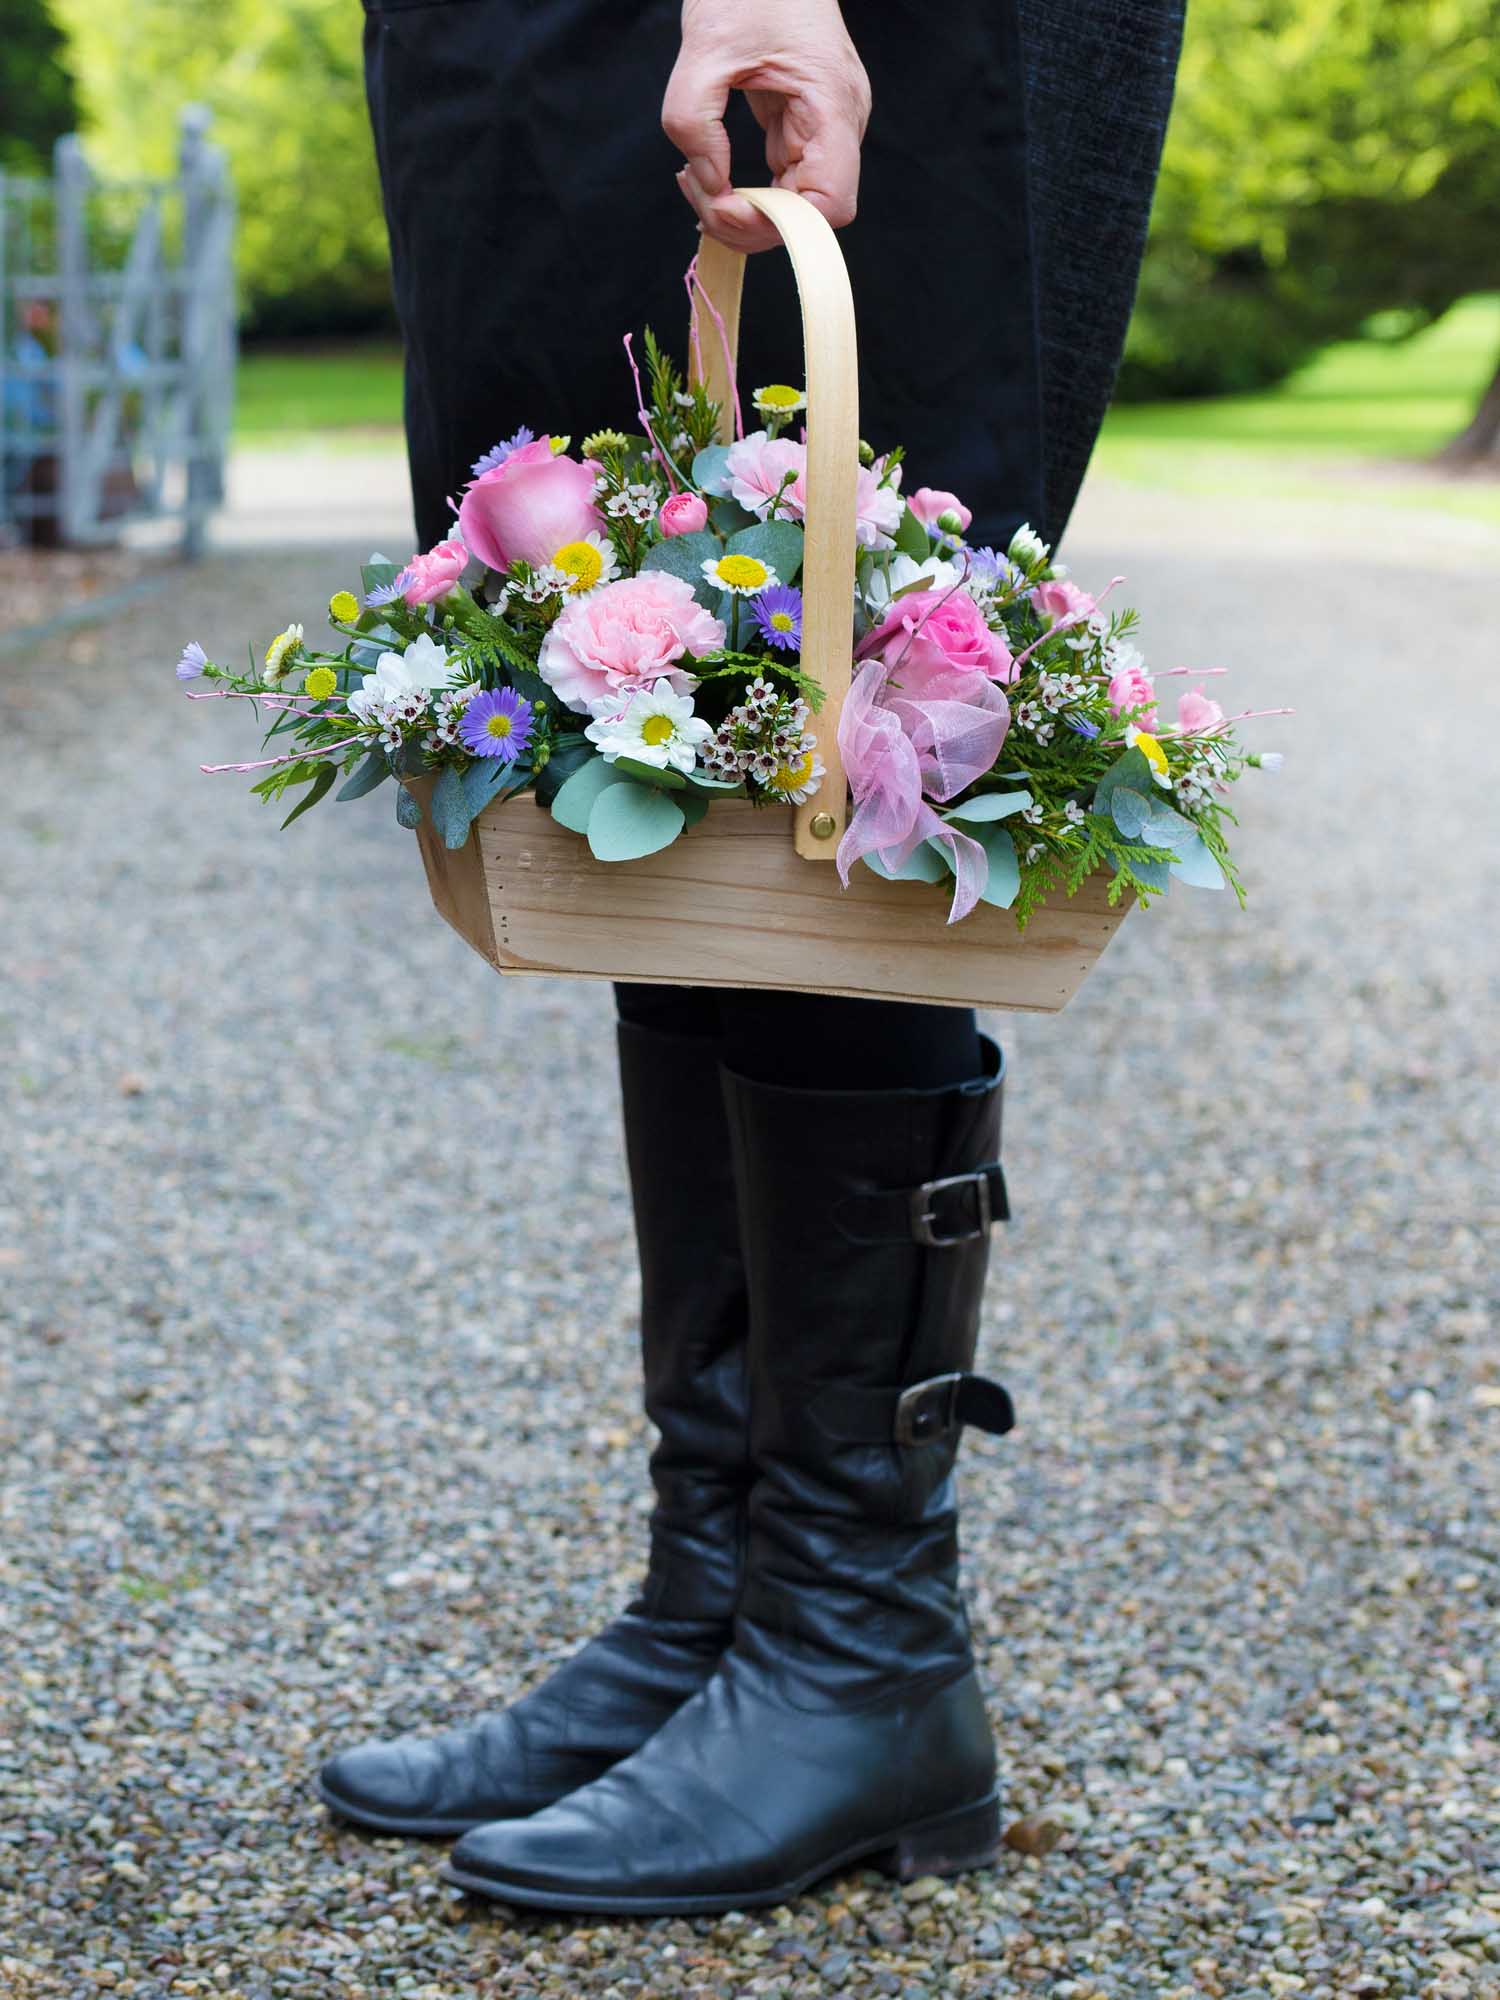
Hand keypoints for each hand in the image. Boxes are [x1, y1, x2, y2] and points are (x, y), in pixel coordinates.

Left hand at [663, 0, 871, 251]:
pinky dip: (745, 192)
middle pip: (809, 215)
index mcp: (832, 103)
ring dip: (744, 211)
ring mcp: (824, 126)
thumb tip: (708, 184)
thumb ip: (694, 122)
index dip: (780, 223)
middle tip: (698, 197)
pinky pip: (780, 181)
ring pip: (793, 206)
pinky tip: (709, 180)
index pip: (830, 203)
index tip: (728, 204)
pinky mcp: (802, 124)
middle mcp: (839, 123)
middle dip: (751, 221)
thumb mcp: (705, 46)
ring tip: (695, 185)